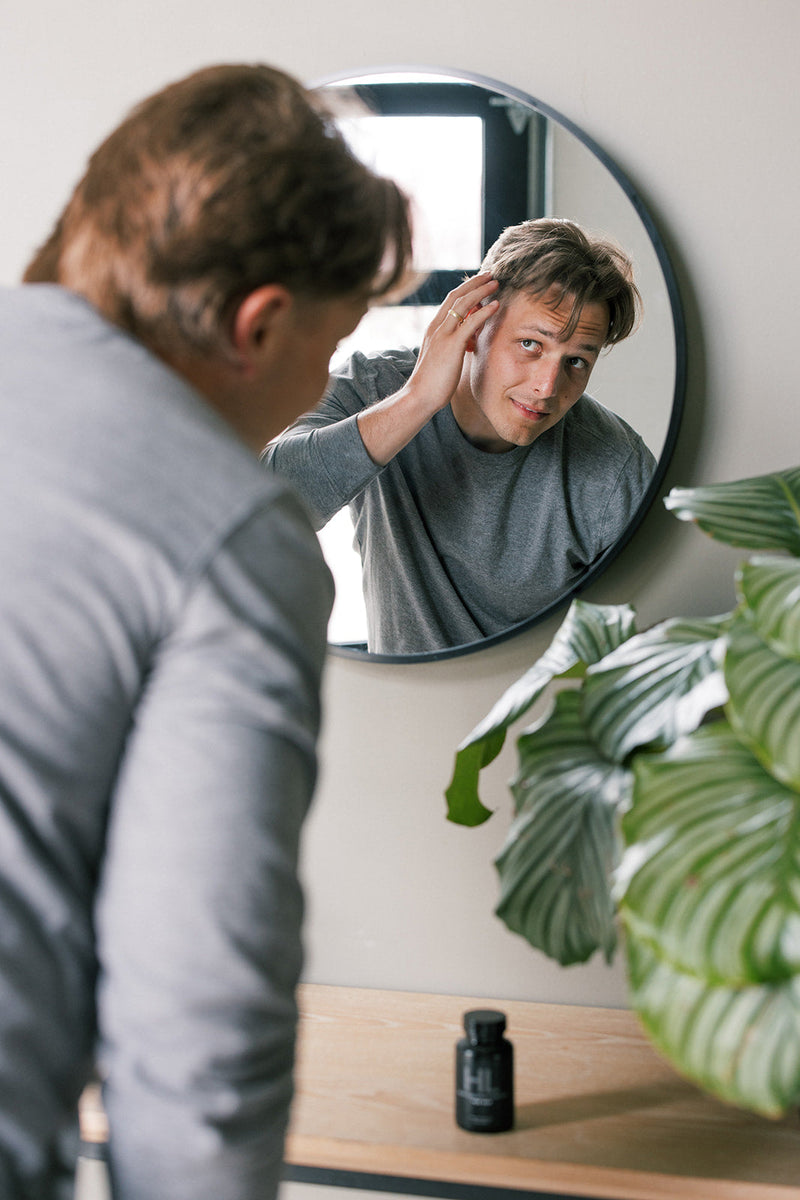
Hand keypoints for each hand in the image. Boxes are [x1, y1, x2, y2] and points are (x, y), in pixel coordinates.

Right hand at [407, 273, 499, 415]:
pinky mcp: (452, 345)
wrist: (419, 397)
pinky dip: (484, 311)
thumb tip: (467, 342)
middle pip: (456, 296)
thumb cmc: (431, 383)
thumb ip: (453, 346)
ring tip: (496, 283)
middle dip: (474, 283)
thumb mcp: (442, 358)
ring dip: (481, 291)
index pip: (449, 301)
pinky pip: (470, 322)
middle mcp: (436, 327)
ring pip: (463, 304)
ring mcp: (443, 335)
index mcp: (433, 329)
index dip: (465, 289)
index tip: (479, 283)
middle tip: (490, 275)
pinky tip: (496, 305)